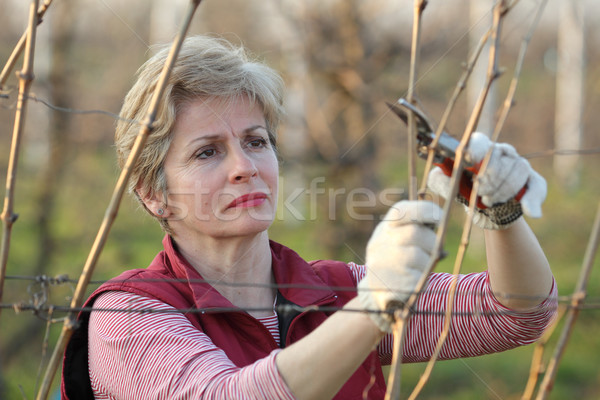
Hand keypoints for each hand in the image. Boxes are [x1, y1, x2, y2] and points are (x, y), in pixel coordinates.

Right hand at [358, 200, 441, 331]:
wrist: (377, 290)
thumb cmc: (398, 261)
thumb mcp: (402, 240)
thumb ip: (419, 230)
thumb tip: (442, 232)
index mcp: (385, 228)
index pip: (402, 211)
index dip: (424, 210)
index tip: (440, 216)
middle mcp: (379, 242)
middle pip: (415, 233)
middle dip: (431, 242)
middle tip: (434, 252)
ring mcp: (381, 264)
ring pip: (417, 257)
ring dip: (427, 264)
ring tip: (420, 269)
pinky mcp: (387, 284)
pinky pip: (416, 279)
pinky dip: (421, 281)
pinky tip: (413, 282)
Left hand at [427, 132, 546, 228]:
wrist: (485, 210)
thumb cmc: (465, 192)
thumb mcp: (449, 188)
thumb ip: (440, 181)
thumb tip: (438, 174)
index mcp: (479, 147)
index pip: (480, 142)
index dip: (476, 150)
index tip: (471, 160)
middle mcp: (499, 151)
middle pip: (498, 158)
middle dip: (488, 179)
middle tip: (479, 191)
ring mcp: (517, 163)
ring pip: (517, 170)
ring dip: (502, 190)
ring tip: (489, 200)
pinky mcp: (531, 179)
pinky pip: (536, 186)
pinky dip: (533, 200)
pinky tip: (530, 212)